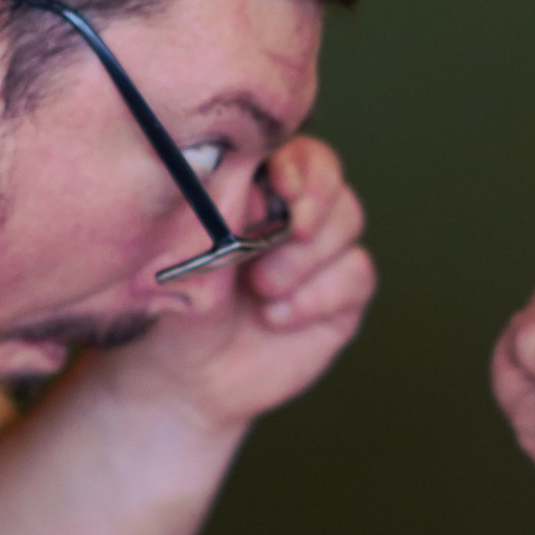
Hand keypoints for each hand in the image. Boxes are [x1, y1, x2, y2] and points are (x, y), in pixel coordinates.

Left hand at [105, 136, 374, 428]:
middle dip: (311, 208)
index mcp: (258, 192)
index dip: (298, 166)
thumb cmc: (178, 308)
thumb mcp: (189, 260)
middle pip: (332, 182)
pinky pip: (357, 274)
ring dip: (305, 257)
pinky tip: (277, 316)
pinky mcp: (343, 297)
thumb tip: (260, 197)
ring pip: (348, 222)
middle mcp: (297, 216)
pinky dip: (318, 294)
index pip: (297, 155)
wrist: (187, 378)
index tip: (279, 187)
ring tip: (263, 288)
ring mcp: (323, 255)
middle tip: (287, 233)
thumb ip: (226, 222)